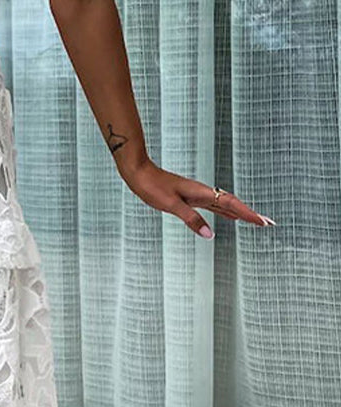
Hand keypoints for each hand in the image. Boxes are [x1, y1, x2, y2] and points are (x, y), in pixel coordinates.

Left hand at [120, 157, 275, 237]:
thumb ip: (191, 219)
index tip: (263, 222)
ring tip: (255, 221)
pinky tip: (230, 217)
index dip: (248, 214)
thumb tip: (209, 234)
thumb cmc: (152, 186)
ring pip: (225, 205)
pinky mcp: (191, 197)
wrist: (139, 172)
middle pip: (233, 204)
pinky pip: (215, 206)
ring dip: (241, 213)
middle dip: (250, 214)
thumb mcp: (171, 205)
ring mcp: (197, 194)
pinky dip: (226, 212)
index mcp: (201, 193)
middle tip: (268, 223)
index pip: (231, 204)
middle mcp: (203, 192)